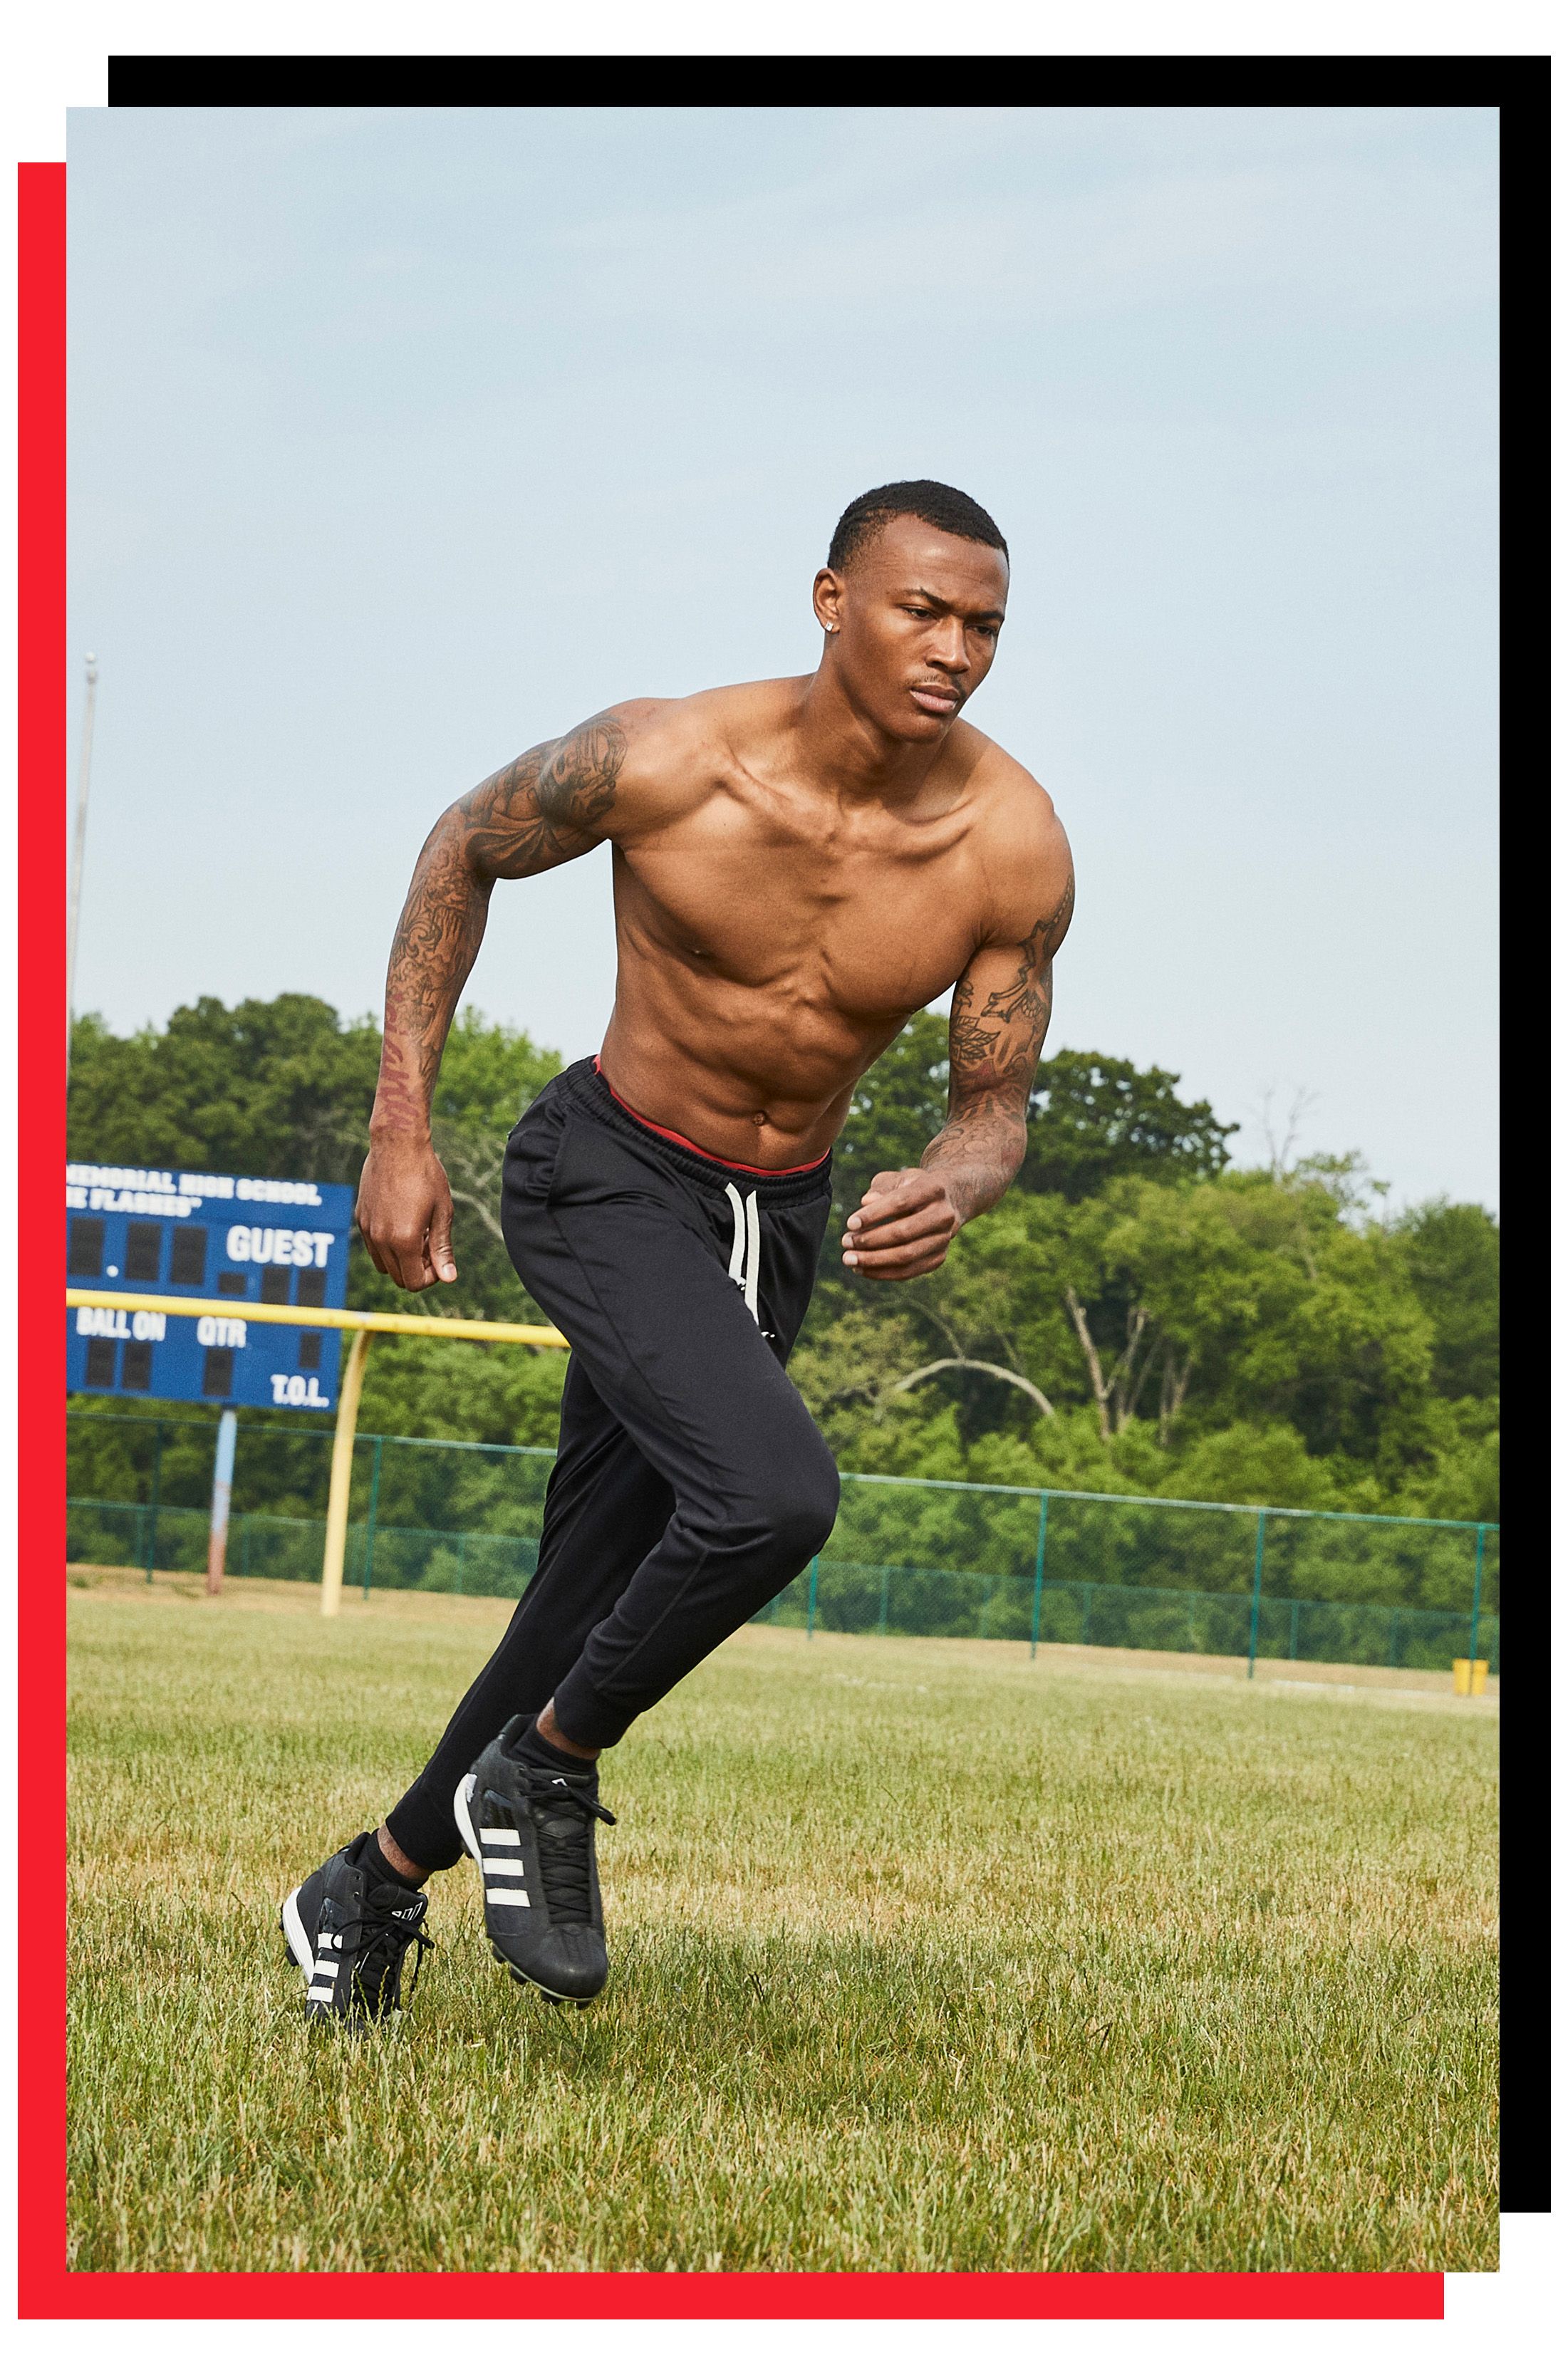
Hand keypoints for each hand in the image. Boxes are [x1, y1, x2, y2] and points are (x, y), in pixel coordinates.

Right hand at [356, 1135, 457, 1290]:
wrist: (397, 1144)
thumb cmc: (425, 1175)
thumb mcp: (442, 1212)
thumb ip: (442, 1248)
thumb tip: (449, 1278)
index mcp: (404, 1240)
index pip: (413, 1282)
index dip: (431, 1277)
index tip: (440, 1258)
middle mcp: (381, 1239)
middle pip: (398, 1277)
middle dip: (417, 1269)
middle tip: (431, 1244)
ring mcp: (367, 1229)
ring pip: (383, 1264)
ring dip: (402, 1259)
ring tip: (419, 1233)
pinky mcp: (361, 1218)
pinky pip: (373, 1246)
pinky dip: (388, 1245)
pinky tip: (403, 1220)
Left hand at [841, 1169, 962, 1280]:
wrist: (947, 1202)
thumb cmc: (913, 1187)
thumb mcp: (898, 1178)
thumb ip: (881, 1188)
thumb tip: (866, 1202)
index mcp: (933, 1189)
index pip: (901, 1202)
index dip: (874, 1214)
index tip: (850, 1223)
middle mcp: (944, 1215)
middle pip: (904, 1232)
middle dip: (870, 1240)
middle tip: (846, 1241)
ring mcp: (944, 1239)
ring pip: (907, 1256)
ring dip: (874, 1260)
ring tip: (849, 1259)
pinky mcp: (938, 1258)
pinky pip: (909, 1271)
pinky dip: (883, 1273)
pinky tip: (862, 1269)